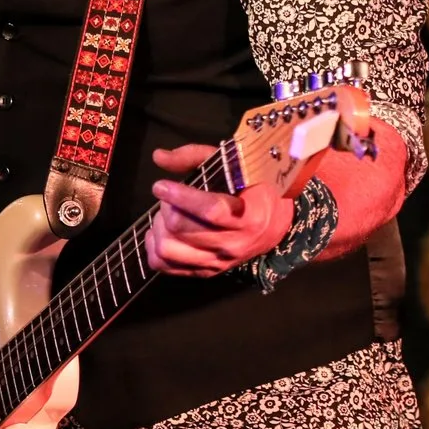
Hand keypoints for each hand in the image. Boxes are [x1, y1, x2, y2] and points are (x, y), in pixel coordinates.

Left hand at [144, 143, 292, 276]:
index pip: (209, 210)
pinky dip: (154, 249)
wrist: (274, 224)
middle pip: (181, 229)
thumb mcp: (232, 165)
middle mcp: (233, 243)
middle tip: (169, 199)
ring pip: (168, 250)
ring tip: (165, 217)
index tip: (161, 186)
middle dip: (166, 209)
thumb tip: (159, 156)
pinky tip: (160, 233)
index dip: (180, 197)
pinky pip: (166, 267)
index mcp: (248, 216)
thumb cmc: (252, 188)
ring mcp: (219, 261)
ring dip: (159, 230)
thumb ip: (194, 156)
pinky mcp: (206, 271)